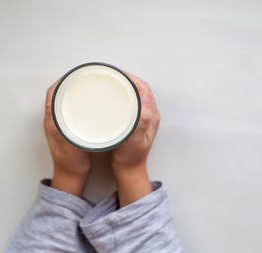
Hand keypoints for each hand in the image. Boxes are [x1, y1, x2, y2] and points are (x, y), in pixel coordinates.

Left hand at [44, 81, 91, 196]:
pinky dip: (83, 103)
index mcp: (52, 121)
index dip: (62, 81)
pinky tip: (93, 104)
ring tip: (91, 86)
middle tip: (86, 76)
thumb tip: (52, 111)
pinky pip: (75, 110)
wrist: (71, 176)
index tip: (74, 74)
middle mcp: (56, 120)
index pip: (53, 94)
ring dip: (77, 92)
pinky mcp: (72, 128)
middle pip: (61, 94)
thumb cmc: (69, 164)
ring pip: (69, 102)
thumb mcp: (66, 149)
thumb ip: (60, 132)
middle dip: (72, 83)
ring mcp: (64, 124)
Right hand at [111, 74, 160, 206]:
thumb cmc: (131, 157)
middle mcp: (148, 114)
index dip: (133, 79)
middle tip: (111, 75)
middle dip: (127, 80)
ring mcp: (141, 118)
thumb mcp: (136, 141)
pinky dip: (121, 96)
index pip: (144, 90)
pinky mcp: (134, 122)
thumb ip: (142, 122)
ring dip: (124, 87)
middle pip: (139, 90)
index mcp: (151, 116)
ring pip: (134, 95)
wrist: (129, 169)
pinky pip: (129, 103)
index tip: (119, 74)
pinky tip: (111, 97)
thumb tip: (146, 99)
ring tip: (110, 82)